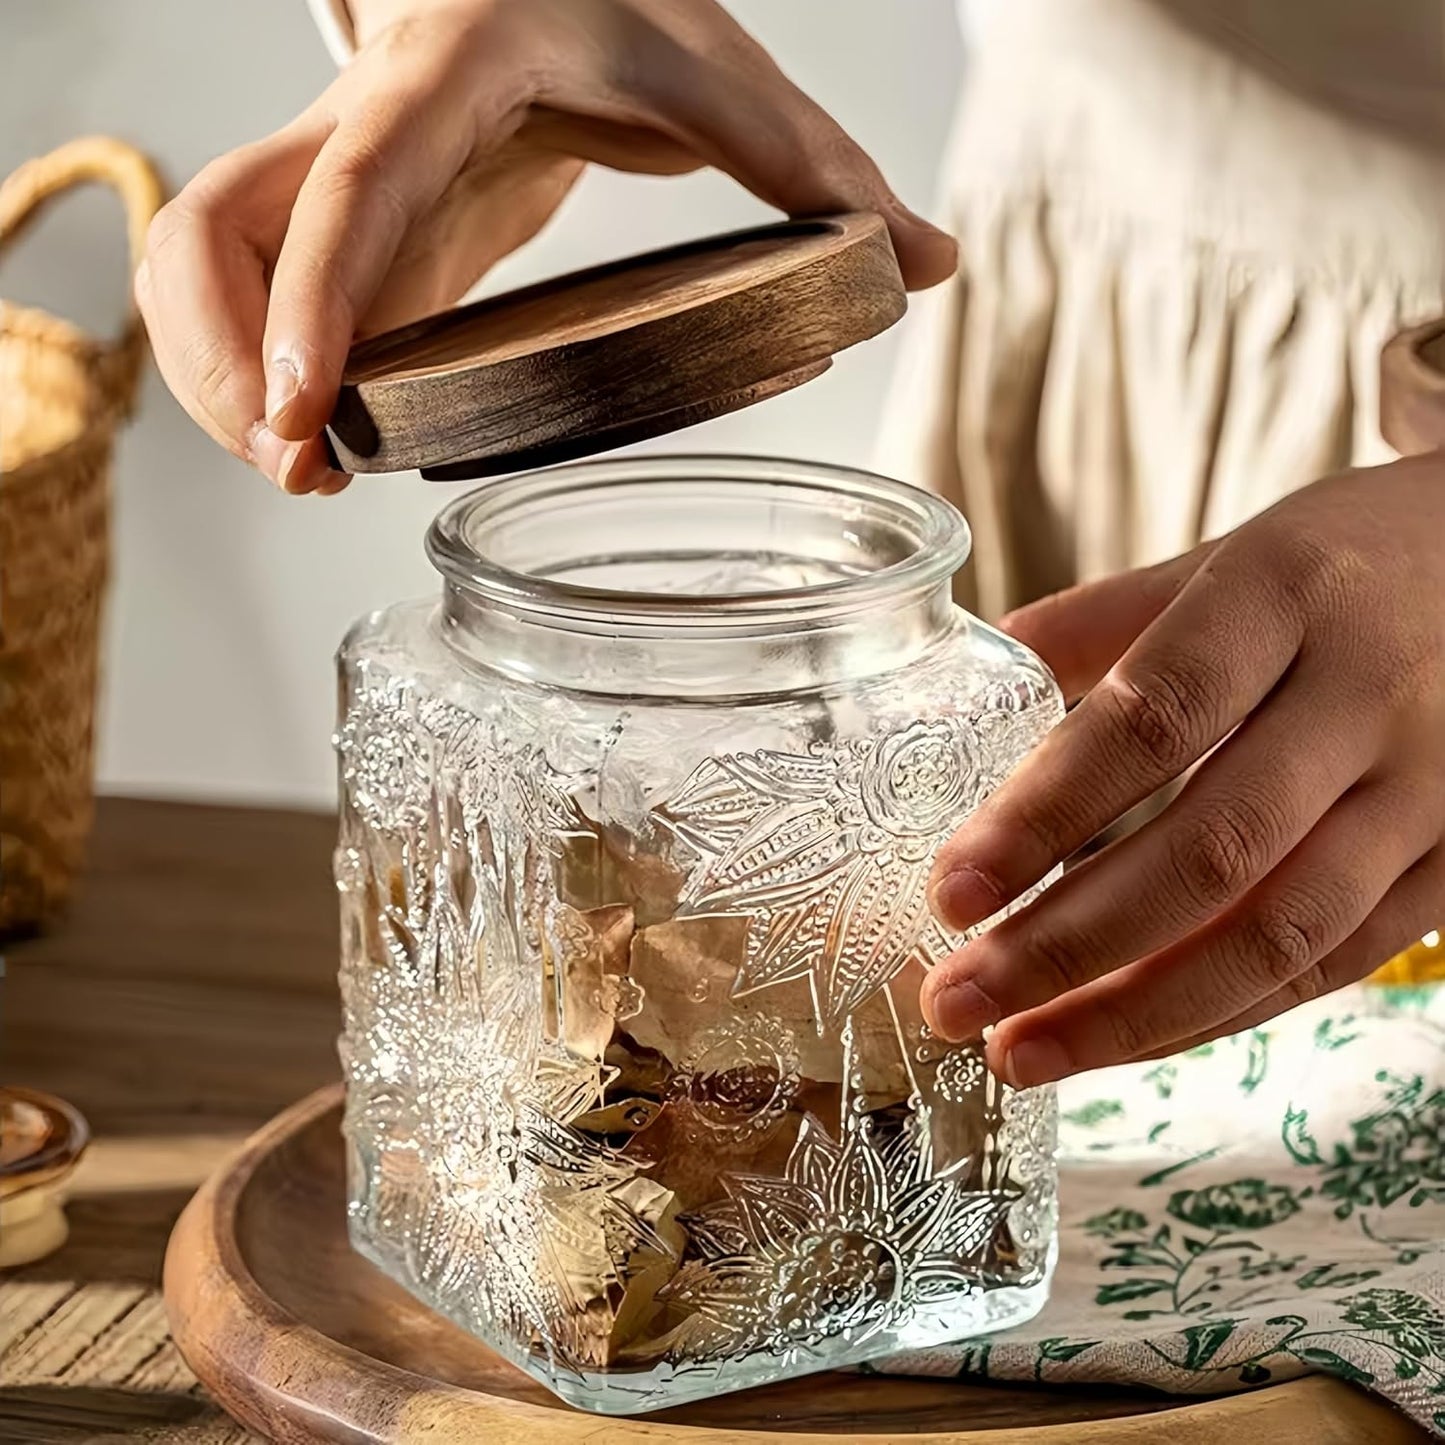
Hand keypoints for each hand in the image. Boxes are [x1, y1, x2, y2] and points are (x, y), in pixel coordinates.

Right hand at [136, 0, 955, 493]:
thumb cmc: (611, 9)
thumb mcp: (717, 68)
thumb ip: (817, 164)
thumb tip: (929, 259)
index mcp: (448, 80)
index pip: (353, 186)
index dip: (318, 298)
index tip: (312, 411)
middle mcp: (360, 129)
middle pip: (212, 238)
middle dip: (225, 365)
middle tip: (302, 467)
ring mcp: (334, 186)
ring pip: (201, 273)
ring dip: (223, 384)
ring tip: (309, 472)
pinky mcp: (340, 238)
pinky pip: (252, 306)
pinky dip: (262, 381)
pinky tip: (325, 445)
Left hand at [922, 454, 1444, 1084]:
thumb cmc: (1346, 564)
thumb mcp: (1229, 557)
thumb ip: (1102, 623)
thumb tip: (965, 686)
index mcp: (1288, 594)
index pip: (1153, 721)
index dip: (1045, 816)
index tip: (950, 893)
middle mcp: (1370, 698)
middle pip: (1210, 851)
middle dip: (1066, 945)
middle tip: (954, 1000)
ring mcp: (1432, 792)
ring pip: (1277, 934)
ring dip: (1134, 1013)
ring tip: (1018, 1051)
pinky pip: (1331, 962)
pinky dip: (1218, 1011)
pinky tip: (1124, 1035)